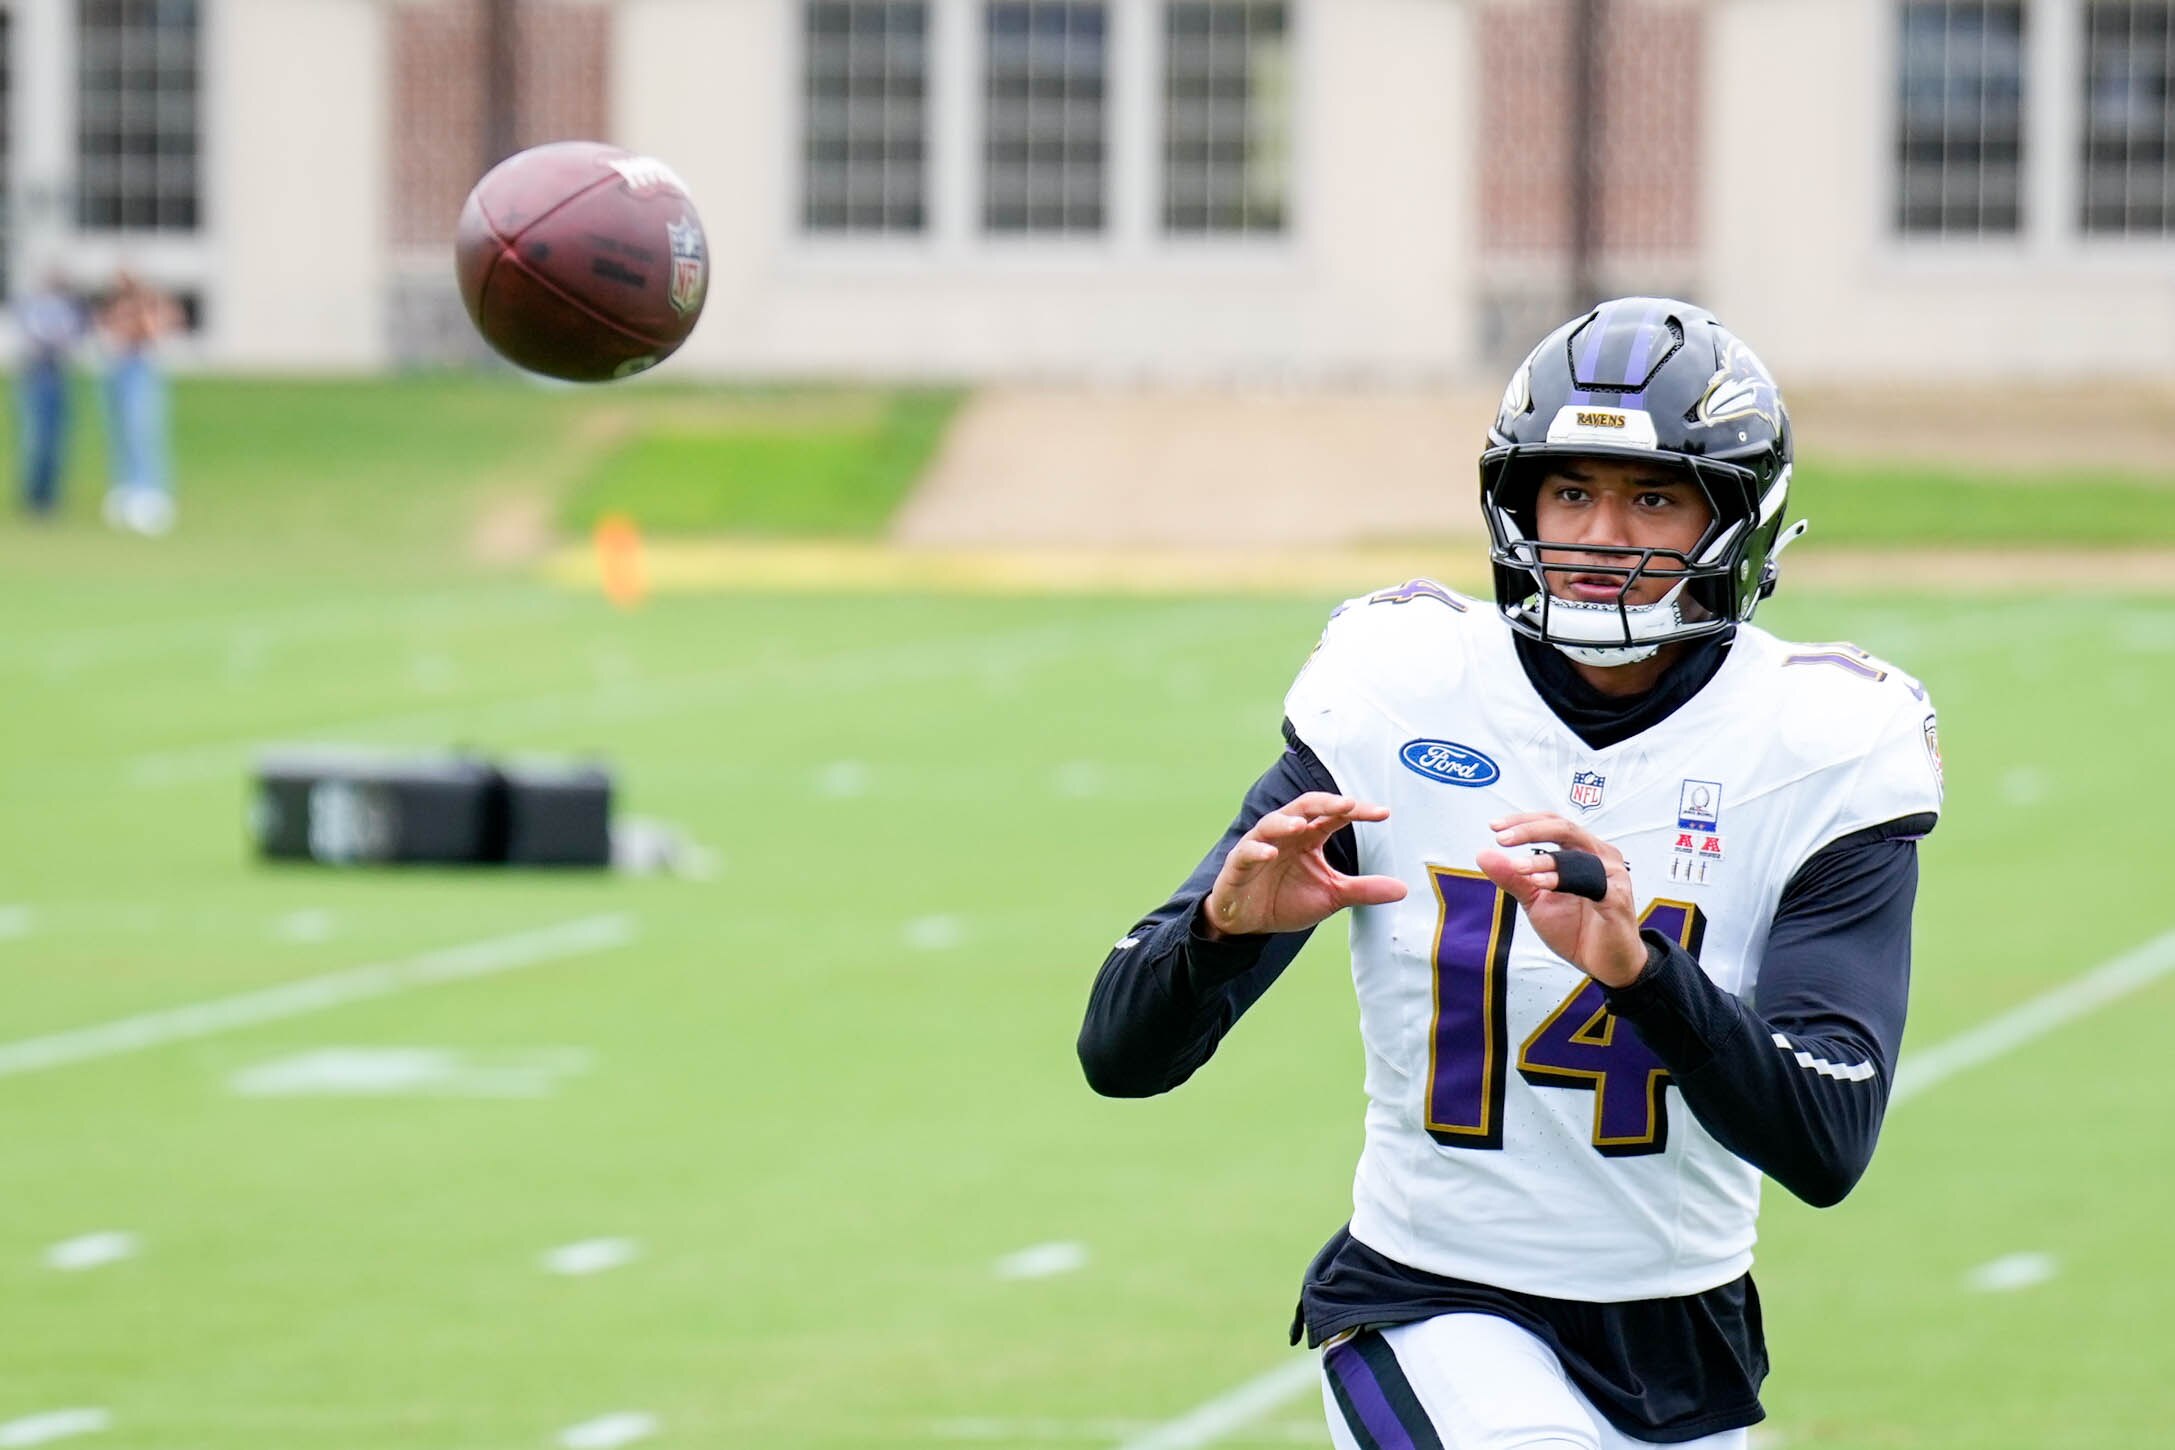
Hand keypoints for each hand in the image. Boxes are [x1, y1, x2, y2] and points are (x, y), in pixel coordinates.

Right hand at [1201, 793, 1408, 938]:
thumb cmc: (1287, 900)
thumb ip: (1363, 890)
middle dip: (1325, 803)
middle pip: (1305, 807)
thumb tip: (1403, 889)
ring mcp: (1259, 846)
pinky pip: (1246, 853)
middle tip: (1348, 804)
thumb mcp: (1332, 896)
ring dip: (1286, 822)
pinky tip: (1269, 854)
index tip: (1383, 813)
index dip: (1357, 811)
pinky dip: (1257, 851)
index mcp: (1309, 837)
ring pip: (1272, 823)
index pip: (1335, 815)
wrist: (1249, 923)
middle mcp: (1285, 834)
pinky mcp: (1238, 865)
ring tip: (1302, 826)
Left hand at [1475, 812, 1648, 987]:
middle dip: (1530, 830)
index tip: (1494, 827)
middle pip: (1565, 828)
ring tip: (1516, 867)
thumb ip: (1513, 877)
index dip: (1523, 821)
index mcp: (1583, 851)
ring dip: (1543, 860)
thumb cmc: (1576, 927)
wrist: (1605, 963)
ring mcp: (1613, 876)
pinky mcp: (1617, 899)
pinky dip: (1563, 880)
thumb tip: (1482, 854)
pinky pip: (1590, 884)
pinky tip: (1539, 884)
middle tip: (1502, 839)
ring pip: (1577, 855)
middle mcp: (1601, 856)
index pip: (1552, 823)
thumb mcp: (1536, 900)